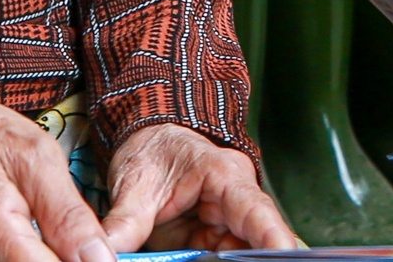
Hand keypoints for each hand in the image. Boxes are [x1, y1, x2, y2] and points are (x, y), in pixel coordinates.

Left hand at [99, 122, 298, 251]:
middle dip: (251, 258)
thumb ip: (126, 222)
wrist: (147, 142)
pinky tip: (188, 258)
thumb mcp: (135, 184)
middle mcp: (233, 201)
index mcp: (223, 177)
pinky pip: (217, 259)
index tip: (286, 254)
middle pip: (253, 239)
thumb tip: (106, 253)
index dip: (273, 236)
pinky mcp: (211, 240)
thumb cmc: (151, 151)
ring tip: (188, 250)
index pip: (256, 211)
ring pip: (236, 253)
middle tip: (223, 260)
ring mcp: (224, 223)